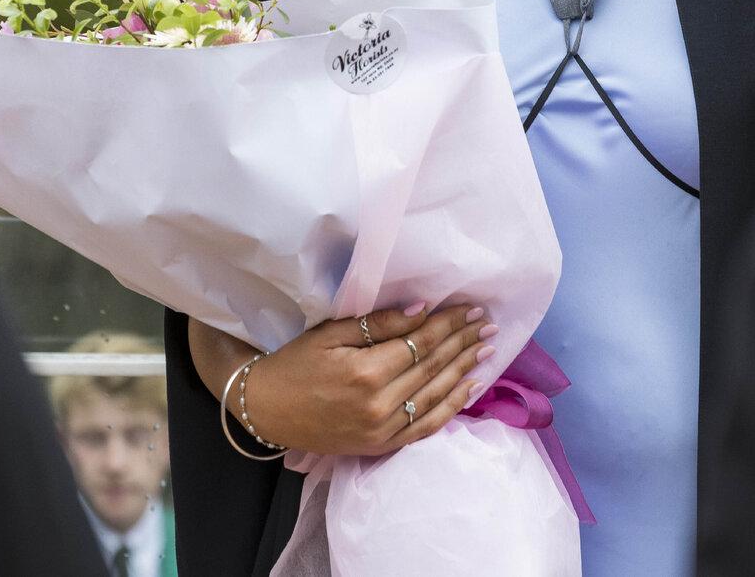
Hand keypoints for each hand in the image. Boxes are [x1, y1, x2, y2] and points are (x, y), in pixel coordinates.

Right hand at [191, 304, 495, 457]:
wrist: (267, 410)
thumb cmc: (295, 363)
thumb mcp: (331, 333)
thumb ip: (379, 325)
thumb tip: (421, 312)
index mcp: (366, 371)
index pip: (421, 342)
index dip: (449, 324)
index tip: (471, 309)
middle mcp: (379, 403)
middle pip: (433, 367)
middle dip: (463, 343)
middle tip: (487, 324)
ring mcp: (382, 429)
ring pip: (435, 396)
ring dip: (464, 371)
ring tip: (486, 350)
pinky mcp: (380, 445)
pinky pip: (425, 427)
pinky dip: (451, 408)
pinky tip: (468, 388)